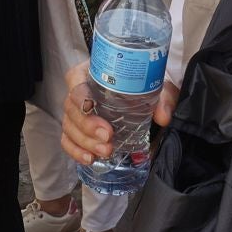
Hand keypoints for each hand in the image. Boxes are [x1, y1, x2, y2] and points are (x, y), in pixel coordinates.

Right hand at [59, 61, 178, 165]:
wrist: (142, 89)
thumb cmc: (141, 81)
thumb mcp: (153, 83)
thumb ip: (162, 97)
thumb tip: (163, 117)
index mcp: (89, 72)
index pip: (75, 82)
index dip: (81, 98)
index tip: (94, 108)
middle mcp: (78, 91)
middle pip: (71, 108)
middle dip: (87, 126)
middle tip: (108, 136)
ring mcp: (76, 112)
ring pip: (69, 127)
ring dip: (85, 142)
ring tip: (105, 151)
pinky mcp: (77, 129)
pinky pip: (68, 141)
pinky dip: (76, 151)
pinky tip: (90, 159)